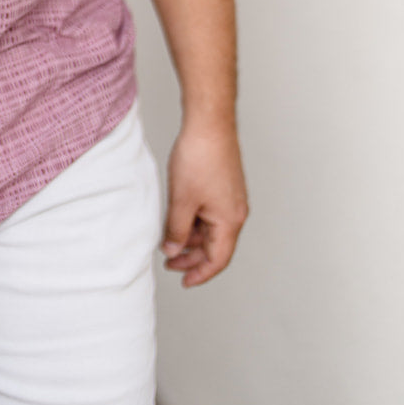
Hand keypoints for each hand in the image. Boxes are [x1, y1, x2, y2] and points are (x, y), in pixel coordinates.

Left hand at [161, 120, 247, 287]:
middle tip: (169, 263)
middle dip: (192, 257)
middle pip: (215, 246)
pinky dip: (194, 221)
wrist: (209, 123)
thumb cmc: (200, 157)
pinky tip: (177, 218)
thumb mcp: (182, 200)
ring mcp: (230, 198)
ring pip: (211, 229)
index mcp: (230, 221)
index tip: (184, 281)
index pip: (218, 259)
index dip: (200, 273)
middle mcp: (235, 212)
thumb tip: (173, 250)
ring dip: (191, 238)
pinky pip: (210, 213)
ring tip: (168, 239)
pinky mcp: (224, 186)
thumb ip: (177, 230)